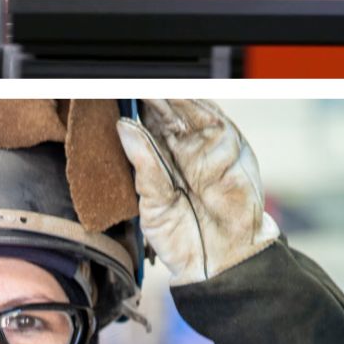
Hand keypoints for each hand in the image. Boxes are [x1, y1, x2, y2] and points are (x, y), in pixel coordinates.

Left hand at [116, 100, 279, 285]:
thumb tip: (125, 127)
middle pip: (164, 112)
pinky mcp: (230, 148)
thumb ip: (144, 166)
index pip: (142, 126)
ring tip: (151, 83)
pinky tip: (179, 94)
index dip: (131, 109)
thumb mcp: (154, 204)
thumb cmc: (185, 239)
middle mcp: (182, 150)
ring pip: (187, 110)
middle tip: (130, 81)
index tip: (114, 93)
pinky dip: (197, 104)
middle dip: (149, 96)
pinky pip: (213, 119)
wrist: (222, 262)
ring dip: (171, 94)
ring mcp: (206, 147)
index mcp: (158, 161)